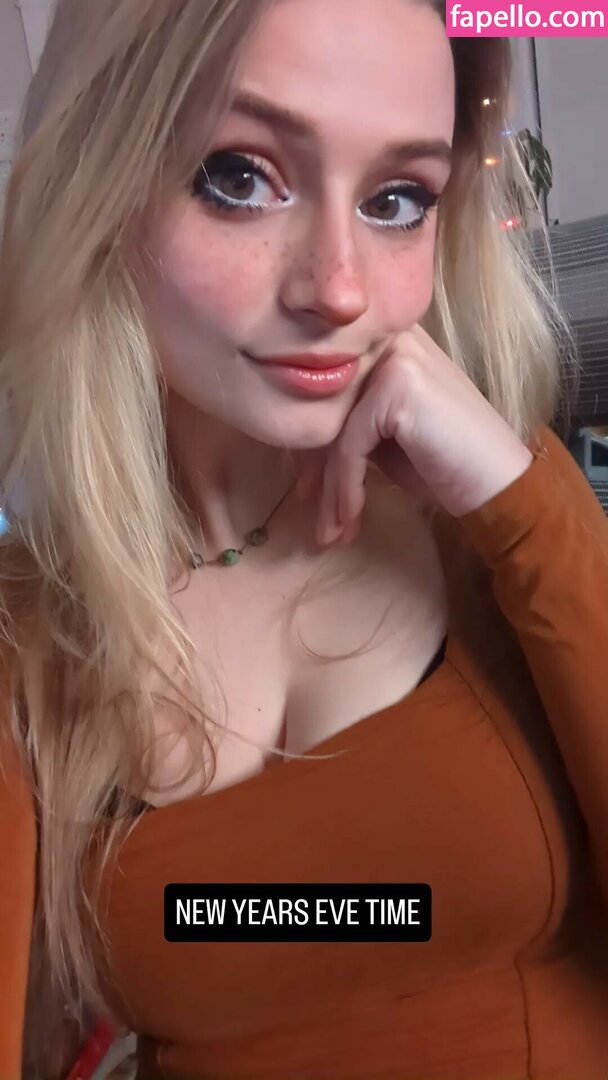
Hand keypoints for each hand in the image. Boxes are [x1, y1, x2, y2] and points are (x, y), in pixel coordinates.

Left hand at [298, 324, 533, 544]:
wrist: (501, 483)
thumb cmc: (446, 464)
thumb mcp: (385, 437)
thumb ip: (347, 422)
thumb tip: (295, 441)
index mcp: (385, 343)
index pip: (328, 393)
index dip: (313, 448)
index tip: (309, 495)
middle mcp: (390, 339)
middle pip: (325, 410)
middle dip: (316, 473)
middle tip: (318, 522)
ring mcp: (395, 358)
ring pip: (334, 431)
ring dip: (330, 491)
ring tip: (329, 533)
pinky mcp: (398, 386)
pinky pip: (350, 445)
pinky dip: (346, 489)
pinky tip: (349, 520)